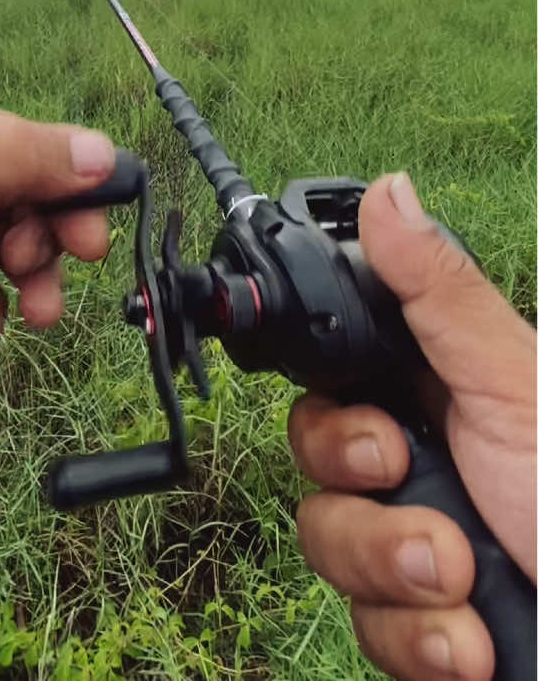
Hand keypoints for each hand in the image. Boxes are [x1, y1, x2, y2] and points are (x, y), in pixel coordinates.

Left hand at [0, 84, 115, 379]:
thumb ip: (12, 162)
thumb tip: (103, 152)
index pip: (27, 146)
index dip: (69, 187)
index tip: (96, 233)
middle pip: (26, 199)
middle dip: (50, 237)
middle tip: (67, 271)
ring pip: (7, 248)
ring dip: (30, 281)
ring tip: (35, 315)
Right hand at [287, 172, 535, 680]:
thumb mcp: (515, 387)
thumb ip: (439, 294)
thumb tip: (388, 194)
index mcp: (440, 399)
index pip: (335, 387)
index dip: (333, 414)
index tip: (378, 439)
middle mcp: (420, 467)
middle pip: (316, 467)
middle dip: (365, 502)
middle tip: (417, 492)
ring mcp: (412, 544)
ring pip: (327, 546)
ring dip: (394, 573)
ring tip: (460, 584)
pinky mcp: (414, 619)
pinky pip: (364, 625)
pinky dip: (417, 640)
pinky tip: (472, 643)